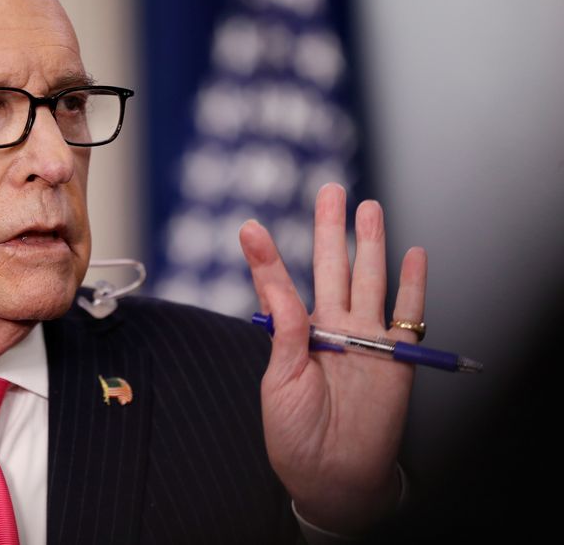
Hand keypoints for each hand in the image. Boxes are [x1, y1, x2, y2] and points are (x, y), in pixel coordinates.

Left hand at [239, 183, 426, 534]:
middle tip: (330, 190)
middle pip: (334, 268)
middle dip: (331, 229)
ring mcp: (366, 339)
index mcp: (298, 334)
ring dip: (370, 244)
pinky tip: (414, 254)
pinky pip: (408, 314)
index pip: (284, 284)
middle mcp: (333, 329)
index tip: (250, 227)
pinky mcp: (397, 357)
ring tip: (367, 209)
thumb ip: (286, 330)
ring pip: (370, 279)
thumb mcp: (279, 379)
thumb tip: (274, 285)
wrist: (333, 475)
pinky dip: (414, 284)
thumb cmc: (296, 433)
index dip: (268, 257)